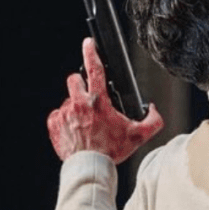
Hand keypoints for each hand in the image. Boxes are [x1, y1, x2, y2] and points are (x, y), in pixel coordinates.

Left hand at [47, 38, 163, 163]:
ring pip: (68, 100)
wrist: (89, 167)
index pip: (94, 69)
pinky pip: (58, 115)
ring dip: (77, 107)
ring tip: (87, 123)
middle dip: (82, 84)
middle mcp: (78, 103)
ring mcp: (64, 114)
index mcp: (98, 101)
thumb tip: (152, 109)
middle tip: (91, 98)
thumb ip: (154, 120)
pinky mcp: (54, 124)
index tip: (88, 42)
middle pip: (74, 79)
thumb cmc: (112, 151)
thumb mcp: (139, 135)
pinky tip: (77, 131)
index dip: (91, 52)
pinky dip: (66, 120)